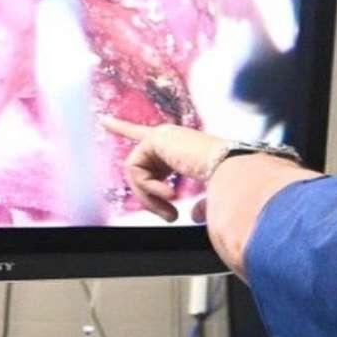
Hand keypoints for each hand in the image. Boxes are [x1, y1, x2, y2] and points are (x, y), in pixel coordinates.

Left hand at [100, 116, 229, 221]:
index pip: (148, 137)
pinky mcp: (155, 138)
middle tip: (169, 217)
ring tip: (170, 211)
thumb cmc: (230, 182)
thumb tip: (192, 216)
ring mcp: (164, 135)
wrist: (234, 170)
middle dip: (148, 196)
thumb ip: (200, 205)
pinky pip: (136, 169)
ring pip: (136, 171)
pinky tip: (169, 193)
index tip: (102, 120)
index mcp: (185, 147)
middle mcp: (173, 137)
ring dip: (150, 197)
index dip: (122, 127)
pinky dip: (148, 187)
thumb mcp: (212, 196)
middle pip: (140, 168)